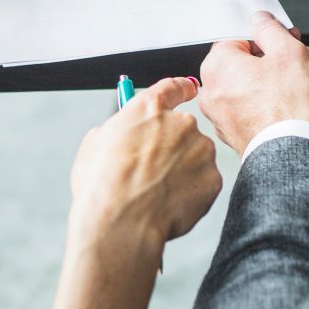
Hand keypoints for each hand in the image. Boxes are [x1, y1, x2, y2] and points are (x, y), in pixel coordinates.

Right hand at [68, 77, 221, 268]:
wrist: (120, 221)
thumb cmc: (101, 184)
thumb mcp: (95, 144)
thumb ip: (119, 131)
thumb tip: (124, 137)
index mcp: (150, 108)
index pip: (175, 87)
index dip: (182, 89)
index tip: (189, 90)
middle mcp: (181, 123)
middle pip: (184, 129)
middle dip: (173, 146)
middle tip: (152, 170)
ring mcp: (201, 151)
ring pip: (196, 157)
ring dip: (183, 170)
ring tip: (155, 192)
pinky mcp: (212, 180)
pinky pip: (204, 183)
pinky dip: (191, 192)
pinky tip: (168, 204)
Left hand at [199, 11, 308, 153]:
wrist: (297, 156)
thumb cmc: (291, 109)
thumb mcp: (288, 52)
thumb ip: (270, 30)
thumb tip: (260, 21)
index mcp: (218, 66)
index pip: (239, 37)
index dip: (268, 38)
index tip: (287, 41)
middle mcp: (211, 91)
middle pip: (244, 62)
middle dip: (276, 59)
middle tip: (302, 61)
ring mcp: (220, 116)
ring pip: (249, 86)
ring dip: (274, 80)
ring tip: (301, 86)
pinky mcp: (234, 134)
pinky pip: (250, 108)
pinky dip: (268, 104)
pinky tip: (289, 106)